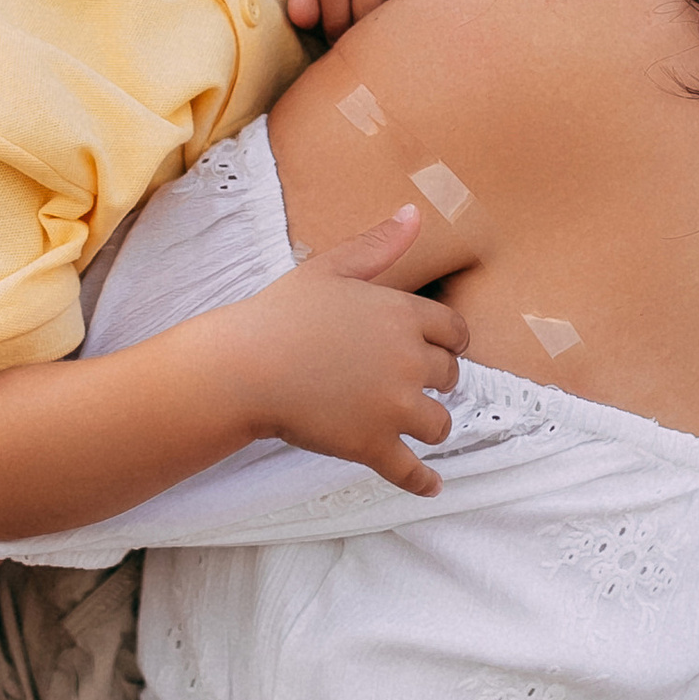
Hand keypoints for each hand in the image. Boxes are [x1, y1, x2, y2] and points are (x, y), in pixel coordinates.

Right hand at [217, 204, 468, 494]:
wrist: (243, 368)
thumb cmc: (280, 314)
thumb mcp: (331, 269)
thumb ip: (378, 245)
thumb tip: (415, 213)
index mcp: (402, 315)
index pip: (455, 332)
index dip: (448, 342)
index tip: (440, 350)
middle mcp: (408, 361)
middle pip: (449, 377)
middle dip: (434, 381)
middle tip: (408, 383)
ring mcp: (394, 407)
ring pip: (439, 424)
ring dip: (428, 425)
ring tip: (410, 425)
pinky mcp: (373, 446)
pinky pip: (411, 471)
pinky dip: (423, 482)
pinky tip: (432, 487)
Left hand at [286, 0, 478, 41]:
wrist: (432, 36)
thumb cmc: (380, 34)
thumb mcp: (346, 27)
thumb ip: (319, 14)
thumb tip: (299, 7)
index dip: (335, 14)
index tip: (345, 42)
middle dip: (371, 8)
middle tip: (379, 38)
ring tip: (412, 14)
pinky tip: (446, 4)